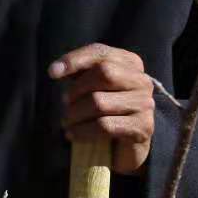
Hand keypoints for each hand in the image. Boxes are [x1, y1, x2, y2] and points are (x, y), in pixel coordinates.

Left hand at [49, 44, 155, 173]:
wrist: (127, 145)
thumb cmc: (103, 109)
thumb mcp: (91, 86)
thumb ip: (78, 72)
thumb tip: (56, 70)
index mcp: (129, 63)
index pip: (100, 52)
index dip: (74, 60)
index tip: (52, 73)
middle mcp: (141, 80)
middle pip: (104, 73)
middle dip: (76, 89)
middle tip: (66, 104)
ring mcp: (145, 103)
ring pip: (100, 102)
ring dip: (75, 114)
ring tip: (67, 121)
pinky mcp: (143, 127)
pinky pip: (105, 126)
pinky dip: (82, 131)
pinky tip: (72, 134)